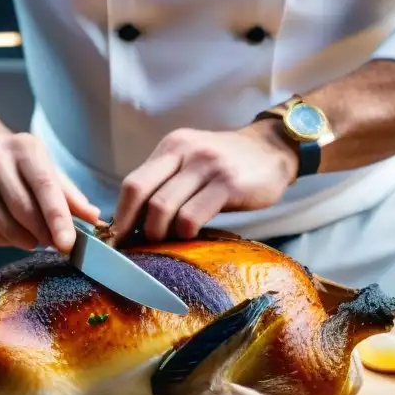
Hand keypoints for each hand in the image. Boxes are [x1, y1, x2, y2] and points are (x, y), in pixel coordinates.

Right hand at [0, 130, 99, 253]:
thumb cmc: (15, 162)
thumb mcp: (44, 166)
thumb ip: (69, 194)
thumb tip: (93, 218)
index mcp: (22, 148)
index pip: (44, 187)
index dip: (58, 218)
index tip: (68, 244)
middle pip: (25, 212)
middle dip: (45, 235)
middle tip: (55, 243)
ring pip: (6, 230)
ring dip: (25, 240)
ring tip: (30, 233)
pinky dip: (4, 240)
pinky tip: (4, 225)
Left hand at [114, 122, 299, 241]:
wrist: (274, 149)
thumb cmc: (229, 164)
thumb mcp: (193, 160)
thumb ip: (167, 181)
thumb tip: (136, 220)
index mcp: (171, 147)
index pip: (132, 183)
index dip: (121, 215)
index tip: (119, 239)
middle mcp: (185, 151)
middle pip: (140, 193)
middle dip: (135, 227)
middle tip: (140, 247)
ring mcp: (207, 166)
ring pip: (163, 207)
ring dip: (159, 233)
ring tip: (167, 242)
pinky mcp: (228, 184)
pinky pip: (192, 216)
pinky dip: (184, 233)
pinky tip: (191, 236)